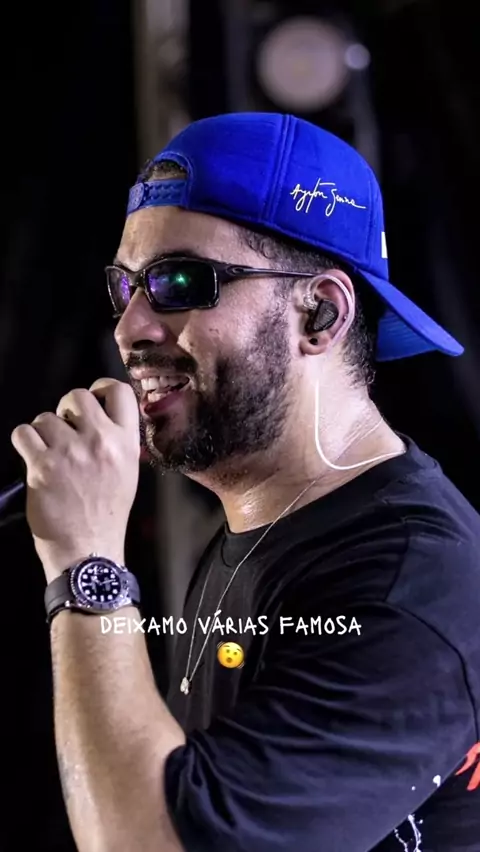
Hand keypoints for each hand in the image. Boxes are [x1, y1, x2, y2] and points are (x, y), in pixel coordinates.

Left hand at [11, 379, 139, 579]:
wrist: (88, 550)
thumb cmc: (107, 515)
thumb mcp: (128, 473)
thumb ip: (117, 442)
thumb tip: (98, 418)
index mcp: (126, 443)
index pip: (119, 391)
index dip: (100, 388)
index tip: (92, 400)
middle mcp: (100, 442)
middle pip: (77, 396)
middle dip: (66, 410)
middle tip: (65, 431)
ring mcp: (70, 453)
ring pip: (46, 417)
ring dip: (43, 433)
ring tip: (50, 454)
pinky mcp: (42, 466)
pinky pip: (23, 433)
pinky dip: (24, 442)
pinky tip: (33, 458)